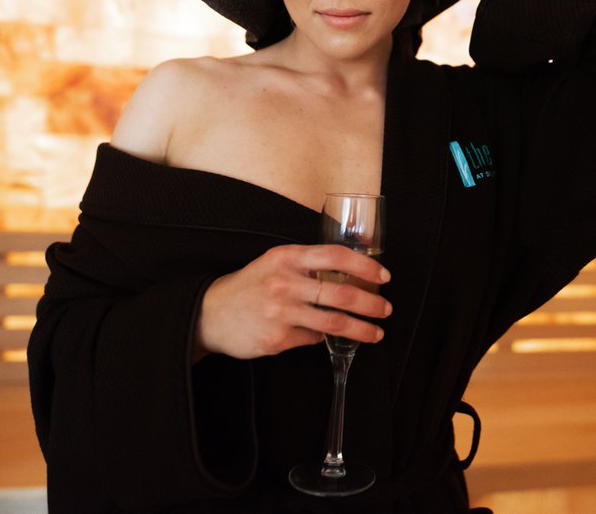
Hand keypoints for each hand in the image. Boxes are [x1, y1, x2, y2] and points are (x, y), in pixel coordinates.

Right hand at [194, 244, 390, 361]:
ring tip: (376, 333)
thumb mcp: (276, 263)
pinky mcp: (276, 339)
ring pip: (334, 323)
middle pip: (341, 293)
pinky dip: (323, 339)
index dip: (364, 266)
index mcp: (287, 257)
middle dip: (371, 304)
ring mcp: (280, 312)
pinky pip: (312, 340)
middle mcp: (284, 282)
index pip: (335, 255)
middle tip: (386, 310)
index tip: (383, 277)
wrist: (209, 313)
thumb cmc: (251, 285)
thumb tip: (353, 271)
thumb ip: (309, 264)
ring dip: (361, 330)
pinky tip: (326, 339)